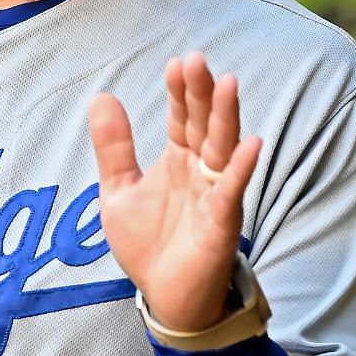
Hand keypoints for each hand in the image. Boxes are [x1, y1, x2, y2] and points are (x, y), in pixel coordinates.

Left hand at [89, 52, 263, 331]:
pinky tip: (254, 142)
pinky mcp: (222, 222)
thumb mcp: (118, 190)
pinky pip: (233, 191)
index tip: (178, 62)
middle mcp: (200, 172)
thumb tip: (101, 97)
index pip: (181, 118)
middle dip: (202, 94)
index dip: (180, 91)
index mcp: (178, 161)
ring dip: (226, 118)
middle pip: (204, 124)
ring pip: (223, 149)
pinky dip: (241, 168)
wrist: (164, 295)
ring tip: (227, 84)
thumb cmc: (148, 243)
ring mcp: (214, 194)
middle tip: (198, 60)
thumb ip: (113, 147)